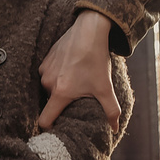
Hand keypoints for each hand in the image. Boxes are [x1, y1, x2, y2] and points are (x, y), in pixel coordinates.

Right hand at [38, 10, 118, 128]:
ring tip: (75, 80)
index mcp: (60, 93)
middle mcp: (48, 82)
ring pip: (49, 87)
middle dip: (61, 103)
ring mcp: (45, 70)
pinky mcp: (45, 59)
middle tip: (75, 98)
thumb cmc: (95, 59)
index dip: (49, 127)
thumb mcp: (105, 87)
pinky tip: (71, 68)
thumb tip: (114, 129)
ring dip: (59, 87)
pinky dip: (58, 75)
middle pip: (50, 102)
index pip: (44, 120)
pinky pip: (48, 74)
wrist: (89, 31)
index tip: (57, 127)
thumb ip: (111, 111)